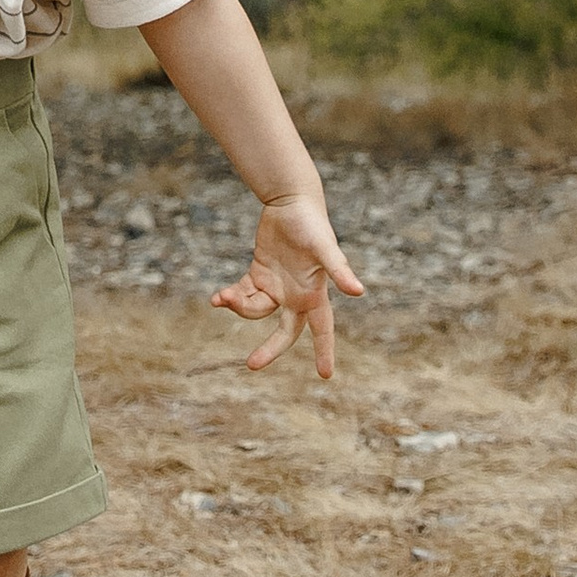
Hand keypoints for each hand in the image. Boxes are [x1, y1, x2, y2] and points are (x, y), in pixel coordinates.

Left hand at [211, 188, 363, 378]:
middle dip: (270, 350)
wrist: (290, 200)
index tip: (325, 375)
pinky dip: (230, 298)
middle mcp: (295, 295)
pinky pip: (242, 294)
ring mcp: (276, 286)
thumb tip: (359, 292)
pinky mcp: (258, 273)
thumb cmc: (312, 222)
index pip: (322, 329)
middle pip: (284, 332)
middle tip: (252, 364)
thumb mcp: (324, 246)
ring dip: (240, 308)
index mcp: (314, 293)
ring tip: (224, 297)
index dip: (324, 351)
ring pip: (256, 311)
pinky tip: (217, 298)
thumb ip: (339, 269)